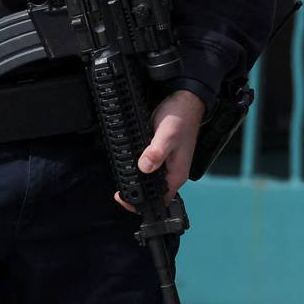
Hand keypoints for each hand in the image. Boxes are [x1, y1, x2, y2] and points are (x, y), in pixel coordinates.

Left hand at [116, 88, 206, 212]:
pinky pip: (147, 167)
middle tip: (118, 189)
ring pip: (149, 180)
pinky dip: (137, 167)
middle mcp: (172, 172)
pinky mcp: (160, 155)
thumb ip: (156, 152)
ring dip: (136, 179)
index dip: (141, 204)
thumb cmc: (181, 117)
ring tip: (121, 177)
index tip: (124, 198)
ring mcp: (166, 164)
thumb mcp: (167, 134)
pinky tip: (129, 162)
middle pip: (153, 192)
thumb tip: (144, 167)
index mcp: (177, 174)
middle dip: (135, 192)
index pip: (160, 200)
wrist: (185, 100)